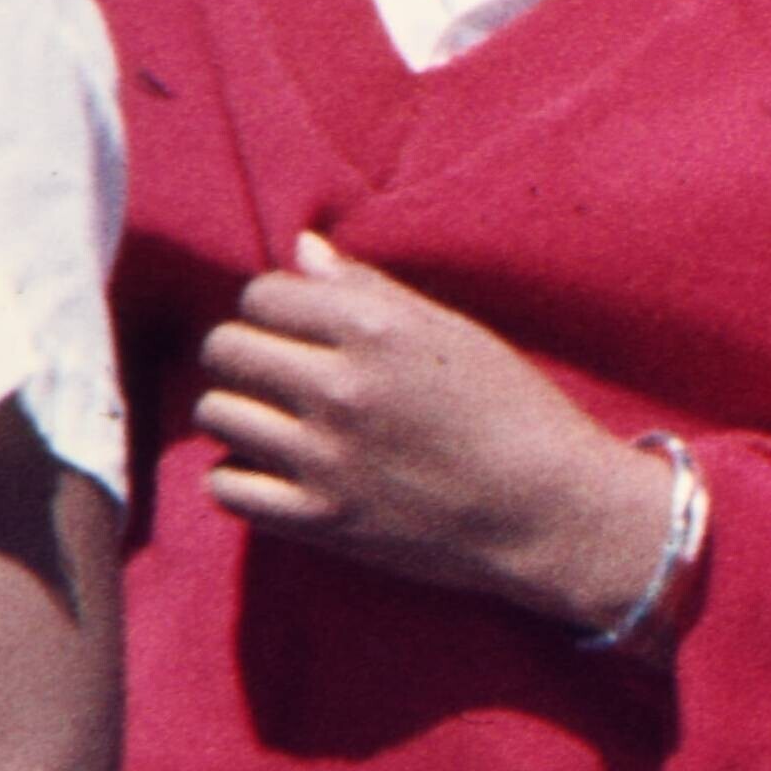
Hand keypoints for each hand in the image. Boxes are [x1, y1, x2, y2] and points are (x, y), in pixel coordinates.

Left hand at [198, 230, 680, 631]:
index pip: (261, 294)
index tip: (295, 328)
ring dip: (237, 412)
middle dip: (242, 353)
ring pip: (216, 413)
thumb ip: (370, 289)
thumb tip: (301, 249)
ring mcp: (326, 457)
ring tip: (271, 421)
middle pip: (225, 349)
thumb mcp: (455, 334)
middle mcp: (342, 387)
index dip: (273, 308)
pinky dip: (238, 476)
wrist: (554, 514)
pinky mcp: (321, 520)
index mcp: (378, 329)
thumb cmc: (515, 413)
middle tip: (273, 373)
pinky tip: (272, 471)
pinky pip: (226, 486)